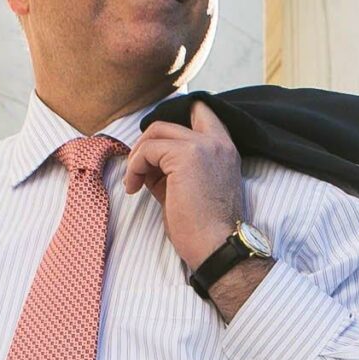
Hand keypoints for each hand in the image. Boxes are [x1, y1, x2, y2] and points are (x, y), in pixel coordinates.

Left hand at [122, 99, 242, 268]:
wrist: (216, 248)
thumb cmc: (202, 227)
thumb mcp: (189, 187)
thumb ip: (173, 166)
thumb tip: (144, 158)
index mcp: (224, 149)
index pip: (200, 111)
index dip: (171, 125)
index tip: (154, 151)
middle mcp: (217, 142)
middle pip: (167, 123)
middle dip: (146, 144)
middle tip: (137, 171)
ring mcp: (203, 146)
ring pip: (156, 132)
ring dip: (137, 157)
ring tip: (134, 182)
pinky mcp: (186, 156)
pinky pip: (147, 150)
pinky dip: (134, 168)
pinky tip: (134, 188)